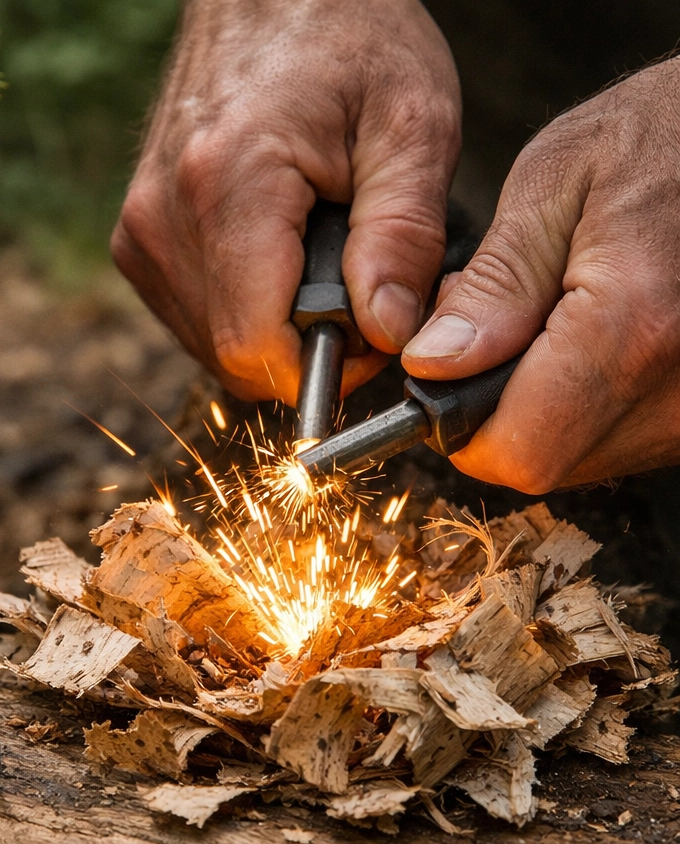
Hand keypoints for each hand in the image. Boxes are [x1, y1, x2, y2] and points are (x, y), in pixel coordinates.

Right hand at [111, 0, 459, 404]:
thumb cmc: (348, 38)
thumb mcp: (412, 124)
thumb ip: (403, 236)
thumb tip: (387, 334)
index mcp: (226, 186)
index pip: (256, 345)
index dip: (322, 365)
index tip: (371, 333)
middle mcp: (162, 219)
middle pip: (234, 355)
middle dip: (304, 349)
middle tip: (358, 288)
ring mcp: (141, 233)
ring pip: (213, 345)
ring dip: (275, 331)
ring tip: (318, 260)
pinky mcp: (137, 240)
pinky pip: (194, 319)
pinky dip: (245, 310)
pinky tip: (277, 258)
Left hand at [402, 58, 679, 492]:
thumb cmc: (660, 136)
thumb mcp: (552, 185)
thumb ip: (492, 287)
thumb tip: (432, 365)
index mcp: (634, 326)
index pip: (518, 451)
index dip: (462, 428)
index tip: (447, 375)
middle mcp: (679, 388)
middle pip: (546, 462)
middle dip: (498, 410)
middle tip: (504, 327)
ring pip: (582, 458)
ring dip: (544, 407)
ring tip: (555, 319)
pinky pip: (621, 438)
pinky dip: (588, 401)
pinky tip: (594, 337)